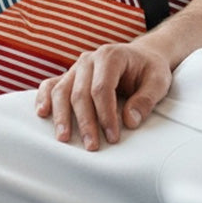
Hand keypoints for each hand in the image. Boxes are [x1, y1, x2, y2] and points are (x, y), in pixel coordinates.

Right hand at [35, 41, 172, 150]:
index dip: (105, 115)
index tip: (113, 137)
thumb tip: (129, 121)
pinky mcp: (69, 76)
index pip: (102, 88)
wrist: (141, 57)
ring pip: (62, 90)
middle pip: (80, 93)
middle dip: (85, 122)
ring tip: (64, 138)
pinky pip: (50, 85)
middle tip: (92, 146)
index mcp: (111, 56)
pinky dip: (43, 98)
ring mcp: (76, 67)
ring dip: (61, 116)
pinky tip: (42, 113)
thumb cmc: (149, 70)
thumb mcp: (158, 81)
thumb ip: (146, 100)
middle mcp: (89, 59)